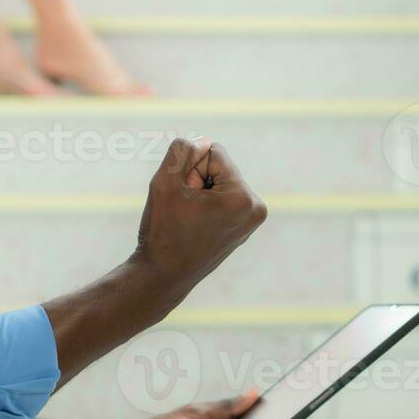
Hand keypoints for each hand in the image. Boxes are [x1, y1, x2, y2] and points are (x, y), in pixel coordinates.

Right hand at [133, 138, 266, 298]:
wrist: (163, 276)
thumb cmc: (163, 231)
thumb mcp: (165, 181)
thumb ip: (183, 150)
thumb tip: (201, 142)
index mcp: (244, 197)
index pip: (213, 151)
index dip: (189, 170)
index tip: (184, 199)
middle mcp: (255, 208)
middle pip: (219, 166)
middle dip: (196, 180)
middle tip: (185, 212)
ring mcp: (251, 220)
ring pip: (217, 181)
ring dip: (198, 192)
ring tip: (189, 220)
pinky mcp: (242, 227)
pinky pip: (220, 197)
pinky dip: (204, 204)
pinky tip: (195, 226)